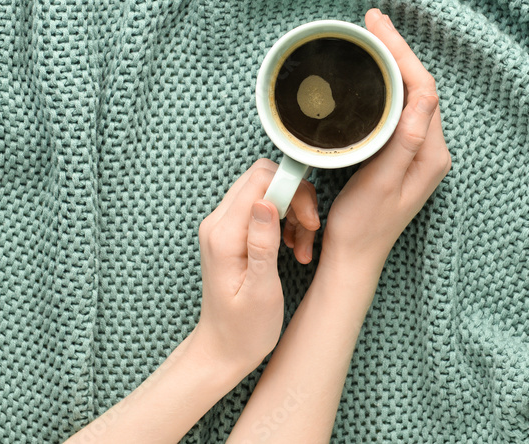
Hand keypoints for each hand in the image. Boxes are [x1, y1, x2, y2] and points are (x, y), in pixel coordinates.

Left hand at [192, 159, 319, 376]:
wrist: (222, 350)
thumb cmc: (243, 329)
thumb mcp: (261, 290)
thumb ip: (262, 243)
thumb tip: (265, 202)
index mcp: (223, 235)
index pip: (259, 180)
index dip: (292, 189)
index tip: (309, 219)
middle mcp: (218, 223)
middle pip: (263, 178)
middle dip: (295, 197)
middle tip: (310, 229)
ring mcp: (223, 226)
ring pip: (266, 191)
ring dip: (293, 210)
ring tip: (302, 244)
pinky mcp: (233, 232)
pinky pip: (263, 207)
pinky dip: (285, 219)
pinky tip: (293, 245)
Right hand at [320, 8, 450, 274]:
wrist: (355, 257)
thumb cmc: (363, 225)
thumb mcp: (383, 182)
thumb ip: (406, 140)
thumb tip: (424, 96)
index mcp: (431, 153)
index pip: (422, 88)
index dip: (401, 52)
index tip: (377, 27)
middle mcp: (431, 150)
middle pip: (419, 85)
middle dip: (396, 50)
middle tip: (371, 21)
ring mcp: (418, 152)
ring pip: (410, 94)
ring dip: (392, 64)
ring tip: (371, 38)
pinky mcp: (403, 156)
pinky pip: (400, 109)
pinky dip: (387, 85)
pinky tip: (372, 74)